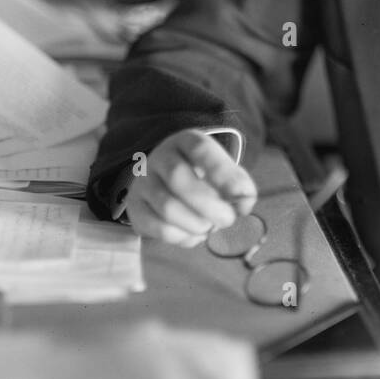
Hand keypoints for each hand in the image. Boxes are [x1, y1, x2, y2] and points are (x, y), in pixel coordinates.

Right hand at [124, 129, 257, 246]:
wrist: (167, 181)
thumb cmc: (203, 177)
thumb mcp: (224, 173)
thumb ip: (240, 186)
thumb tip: (243, 203)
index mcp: (186, 141)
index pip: (201, 150)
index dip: (221, 172)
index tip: (240, 193)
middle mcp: (160, 157)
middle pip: (179, 180)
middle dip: (209, 205)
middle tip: (228, 219)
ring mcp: (144, 181)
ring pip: (167, 207)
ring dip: (196, 224)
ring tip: (210, 226)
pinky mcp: (135, 206)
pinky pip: (157, 227)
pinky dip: (182, 237)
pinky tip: (195, 234)